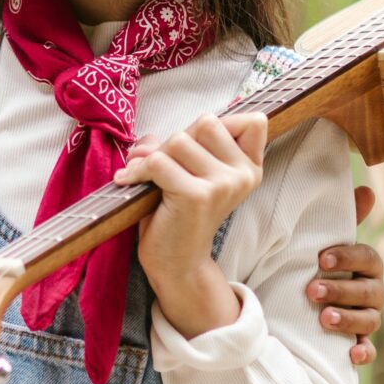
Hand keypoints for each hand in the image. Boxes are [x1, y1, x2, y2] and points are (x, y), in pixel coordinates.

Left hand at [113, 112, 267, 337]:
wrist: (176, 262)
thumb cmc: (179, 214)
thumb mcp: (190, 172)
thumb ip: (183, 145)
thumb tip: (149, 139)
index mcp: (249, 168)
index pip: (252, 121)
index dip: (219, 125)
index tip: (197, 146)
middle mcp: (242, 175)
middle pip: (206, 122)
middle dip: (177, 140)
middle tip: (162, 165)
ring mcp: (223, 185)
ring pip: (179, 140)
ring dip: (154, 156)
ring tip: (146, 176)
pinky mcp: (197, 196)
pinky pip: (158, 162)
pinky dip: (137, 170)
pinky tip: (130, 182)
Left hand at [311, 184, 383, 365]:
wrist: (295, 301)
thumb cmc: (313, 266)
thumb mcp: (321, 243)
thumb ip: (342, 219)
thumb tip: (367, 190)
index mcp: (365, 265)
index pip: (367, 258)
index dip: (347, 257)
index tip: (321, 259)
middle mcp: (371, 292)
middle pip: (369, 291)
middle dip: (341, 290)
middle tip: (311, 290)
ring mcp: (366, 318)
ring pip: (369, 320)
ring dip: (348, 319)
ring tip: (323, 319)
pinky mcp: (356, 344)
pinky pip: (370, 351)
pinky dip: (364, 353)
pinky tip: (352, 355)